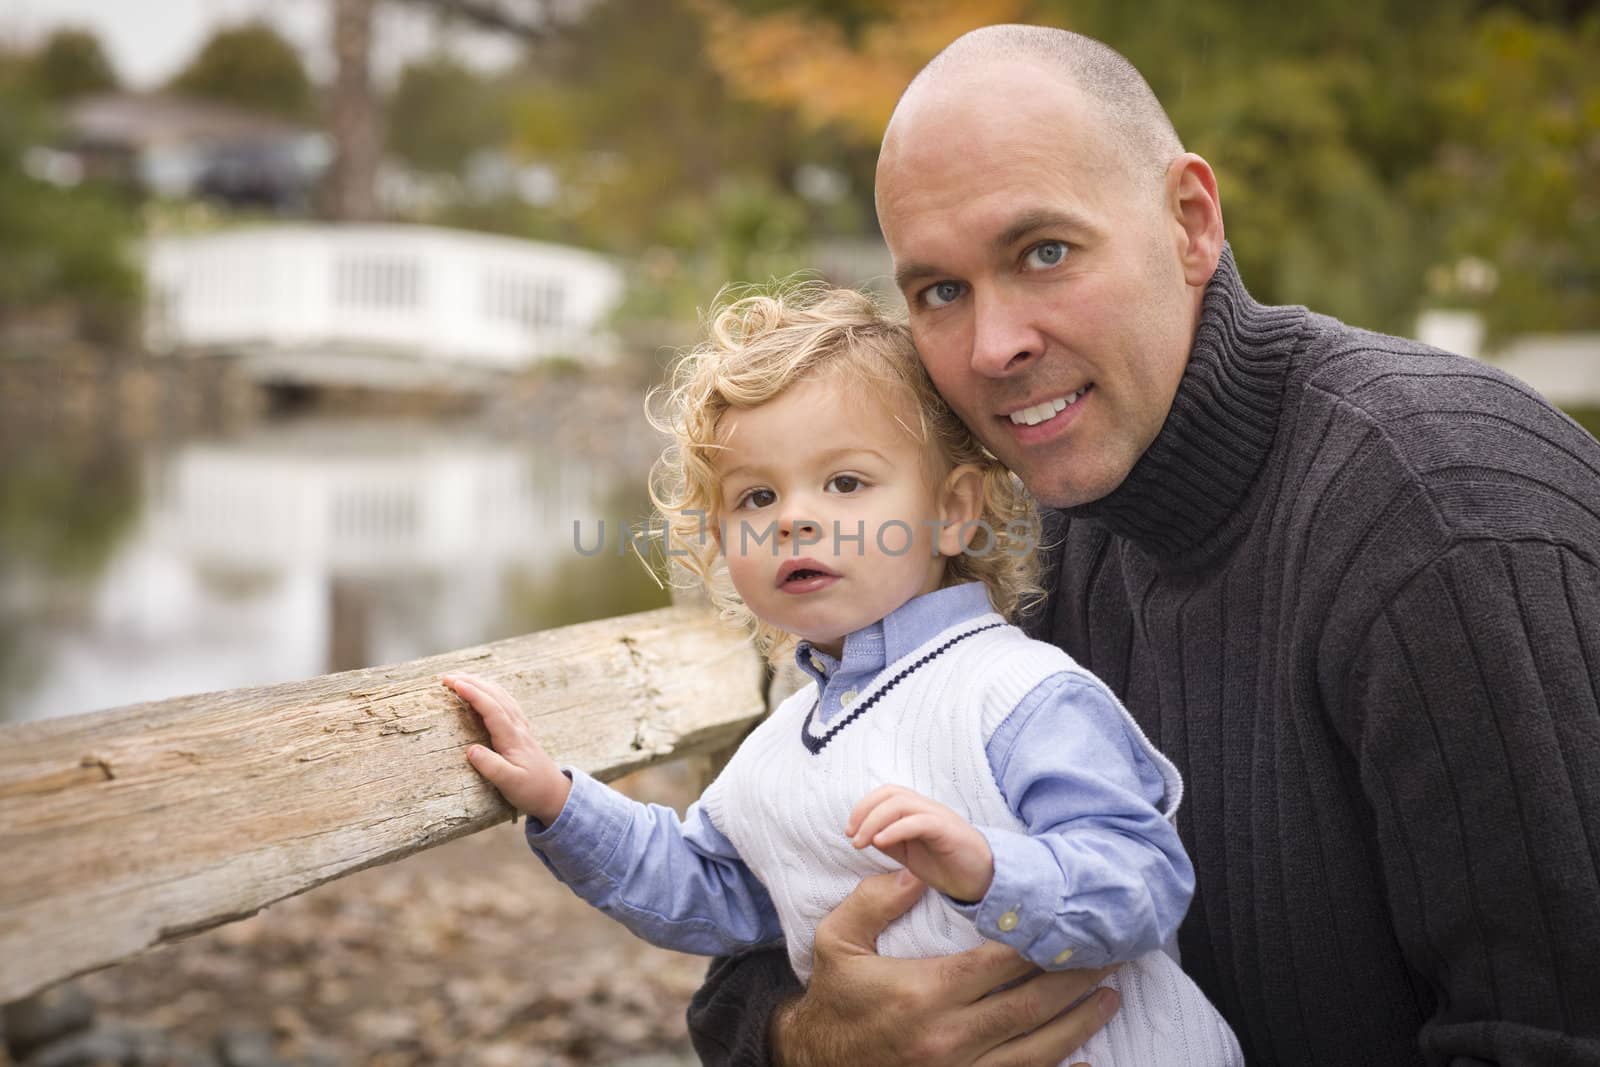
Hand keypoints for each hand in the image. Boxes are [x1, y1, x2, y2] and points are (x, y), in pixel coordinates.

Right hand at [442, 672, 570, 823]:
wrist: (555, 794)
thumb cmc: (532, 790)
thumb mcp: (511, 784)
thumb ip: (492, 767)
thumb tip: (471, 750)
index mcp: (512, 738)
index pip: (491, 709)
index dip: (473, 694)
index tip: (455, 684)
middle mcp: (517, 728)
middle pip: (495, 697)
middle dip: (472, 683)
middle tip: (447, 677)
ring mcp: (520, 727)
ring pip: (501, 697)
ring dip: (481, 684)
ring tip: (461, 677)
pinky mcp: (520, 731)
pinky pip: (506, 703)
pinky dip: (493, 692)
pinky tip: (487, 690)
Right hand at [771, 870, 1119, 1066]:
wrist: (814, 1063)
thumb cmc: (834, 1000)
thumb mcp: (837, 942)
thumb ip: (873, 901)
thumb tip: (914, 872)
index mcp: (923, 993)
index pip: (998, 963)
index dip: (1039, 943)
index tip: (1068, 922)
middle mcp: (949, 1038)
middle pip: (1030, 1006)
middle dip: (1074, 980)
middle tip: (1110, 955)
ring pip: (1036, 1050)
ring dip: (1079, 1024)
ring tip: (1110, 997)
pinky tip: (1087, 1060)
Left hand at [847, 785, 993, 901]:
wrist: (983, 880)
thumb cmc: (947, 865)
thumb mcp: (910, 854)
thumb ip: (890, 842)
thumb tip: (865, 835)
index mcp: (918, 810)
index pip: (887, 793)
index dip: (863, 807)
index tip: (849, 831)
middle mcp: (927, 808)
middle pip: (891, 793)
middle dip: (865, 811)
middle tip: (852, 836)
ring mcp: (938, 816)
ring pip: (901, 803)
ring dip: (874, 821)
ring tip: (861, 842)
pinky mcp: (948, 830)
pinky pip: (918, 822)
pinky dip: (895, 829)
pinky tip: (879, 843)